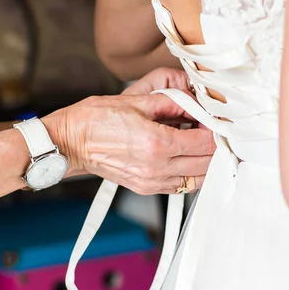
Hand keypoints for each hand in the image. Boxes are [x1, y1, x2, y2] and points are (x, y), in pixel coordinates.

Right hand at [45, 68, 215, 194]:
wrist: (71, 142)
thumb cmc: (96, 119)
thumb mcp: (138, 102)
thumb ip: (173, 103)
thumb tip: (196, 104)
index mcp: (157, 143)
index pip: (206, 142)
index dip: (216, 130)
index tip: (215, 120)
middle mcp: (157, 167)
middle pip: (207, 163)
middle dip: (215, 146)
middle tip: (212, 131)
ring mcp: (151, 181)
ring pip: (198, 179)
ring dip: (206, 163)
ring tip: (200, 144)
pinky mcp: (146, 187)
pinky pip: (180, 185)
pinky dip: (191, 174)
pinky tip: (186, 158)